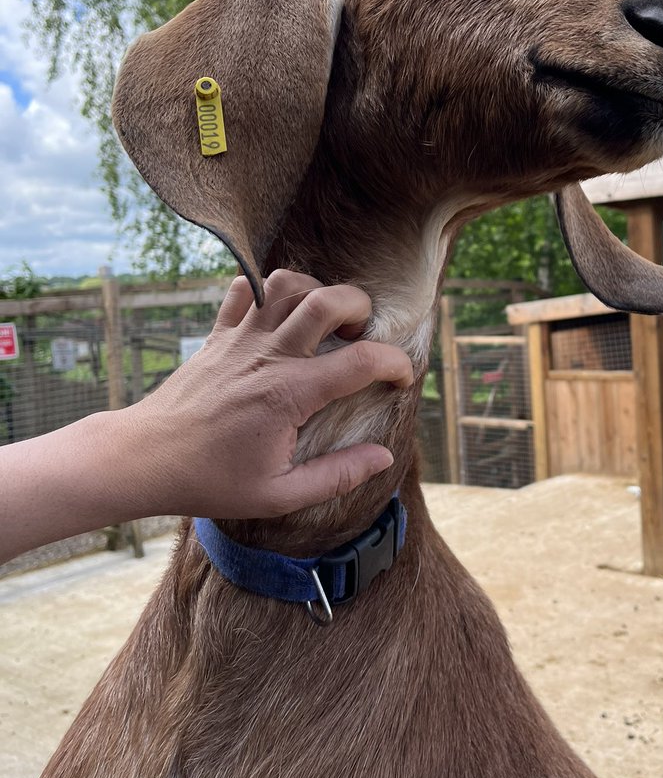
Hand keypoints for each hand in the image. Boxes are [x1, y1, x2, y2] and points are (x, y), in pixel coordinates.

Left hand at [122, 270, 413, 519]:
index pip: (361, 361)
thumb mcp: (280, 493)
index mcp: (290, 394)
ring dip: (315, 290)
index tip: (402, 377)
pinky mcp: (216, 335)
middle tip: (363, 333)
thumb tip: (383, 456)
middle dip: (361, 306)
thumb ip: (337, 475)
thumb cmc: (211, 480)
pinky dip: (268, 291)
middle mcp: (268, 356)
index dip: (395, 363)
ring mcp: (239, 339)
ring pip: (286, 283)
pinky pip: (245, 289)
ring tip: (324, 319)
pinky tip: (279, 316)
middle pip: (328, 299)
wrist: (144, 458)